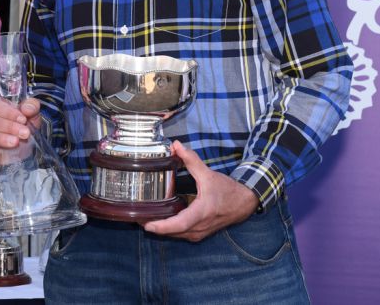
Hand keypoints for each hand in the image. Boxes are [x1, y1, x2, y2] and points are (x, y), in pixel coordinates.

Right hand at [0, 97, 41, 162]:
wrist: (29, 145)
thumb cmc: (26, 125)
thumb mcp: (33, 114)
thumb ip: (31, 107)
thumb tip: (26, 109)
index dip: (8, 112)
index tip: (23, 119)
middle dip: (9, 127)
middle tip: (24, 133)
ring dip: (2, 139)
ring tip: (16, 142)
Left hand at [142, 140, 259, 241]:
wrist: (243, 203)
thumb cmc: (227, 190)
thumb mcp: (208, 174)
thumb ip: (191, 160)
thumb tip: (176, 145)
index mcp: (202, 212)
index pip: (180, 224)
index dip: (163, 226)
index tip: (148, 225)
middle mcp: (200, 226)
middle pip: (174, 232)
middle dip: (155, 227)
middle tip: (136, 218)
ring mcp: (200, 232)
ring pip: (176, 235)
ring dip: (161, 229)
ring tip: (143, 218)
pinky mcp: (198, 233)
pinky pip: (181, 234)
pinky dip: (169, 229)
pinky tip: (158, 220)